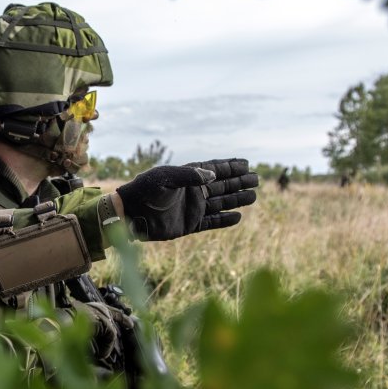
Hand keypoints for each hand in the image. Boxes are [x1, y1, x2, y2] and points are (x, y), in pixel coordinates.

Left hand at [116, 158, 257, 240]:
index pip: (213, 170)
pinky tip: (238, 217)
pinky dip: (224, 220)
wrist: (131, 214)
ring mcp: (192, 208)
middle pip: (221, 185)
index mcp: (186, 176)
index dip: (230, 167)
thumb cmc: (144, 191)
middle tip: (256, 179)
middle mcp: (192, 192)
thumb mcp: (165, 178)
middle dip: (239, 182)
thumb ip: (188, 176)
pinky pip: (212, 222)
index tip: (246, 164)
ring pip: (221, 203)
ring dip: (237, 199)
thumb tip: (213, 176)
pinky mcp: (190, 224)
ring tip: (253, 196)